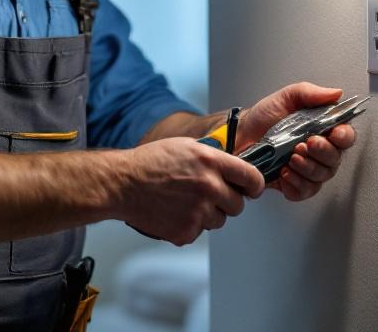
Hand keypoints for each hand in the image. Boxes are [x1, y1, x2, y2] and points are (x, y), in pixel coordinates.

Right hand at [115, 136, 264, 245]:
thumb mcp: (187, 146)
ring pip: (219, 220)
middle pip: (238, 205)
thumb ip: (214, 157)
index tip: (252, 189)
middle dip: (227, 202)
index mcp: (211, 162)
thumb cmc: (150, 163)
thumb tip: (234, 169)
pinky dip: (190, 226)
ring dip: (208, 214)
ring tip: (185, 202)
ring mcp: (198, 212)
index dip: (254, 185)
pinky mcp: (187, 231)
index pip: (251, 178)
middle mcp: (208, 187)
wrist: (123, 184)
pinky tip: (175, 212)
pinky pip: (200, 232)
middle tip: (210, 196)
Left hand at [235, 82, 357, 201]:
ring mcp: (308, 169)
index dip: (344, 137)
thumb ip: (310, 94)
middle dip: (322, 153)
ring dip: (307, 168)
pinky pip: (305, 191)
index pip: (345, 136)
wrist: (241, 135)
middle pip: (335, 159)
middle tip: (303, 144)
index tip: (334, 134)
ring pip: (321, 177)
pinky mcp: (294, 184)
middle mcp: (319, 151)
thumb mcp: (286, 98)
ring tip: (290, 158)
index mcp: (322, 129)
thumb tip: (336, 93)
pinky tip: (284, 173)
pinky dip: (296, 184)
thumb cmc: (264, 117)